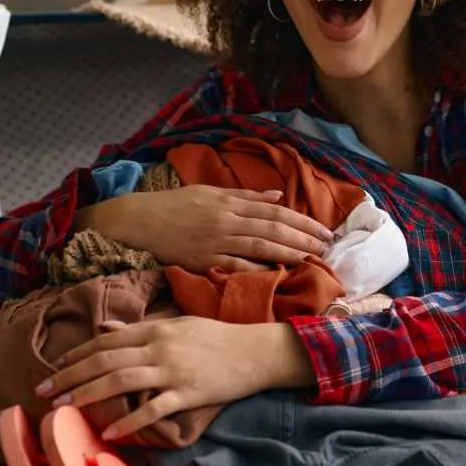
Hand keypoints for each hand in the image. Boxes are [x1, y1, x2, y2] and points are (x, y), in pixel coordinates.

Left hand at [36, 317, 315, 439]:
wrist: (256, 351)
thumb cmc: (218, 338)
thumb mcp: (178, 325)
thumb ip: (142, 329)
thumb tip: (108, 329)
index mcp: (156, 329)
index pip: (107, 341)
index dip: (78, 354)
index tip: (55, 368)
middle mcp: (159, 347)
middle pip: (106, 361)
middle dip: (71, 376)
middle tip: (44, 391)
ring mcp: (173, 371)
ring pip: (122, 381)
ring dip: (89, 394)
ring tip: (65, 408)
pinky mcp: (188, 393)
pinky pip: (153, 408)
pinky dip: (130, 420)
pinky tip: (110, 432)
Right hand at [75, 185, 333, 271]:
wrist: (137, 222)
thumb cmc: (173, 206)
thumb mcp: (209, 193)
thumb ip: (244, 195)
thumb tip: (277, 195)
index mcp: (230, 203)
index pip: (275, 211)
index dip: (302, 221)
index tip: (324, 230)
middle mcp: (227, 220)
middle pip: (273, 228)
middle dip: (303, 238)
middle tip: (327, 247)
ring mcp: (216, 241)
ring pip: (260, 246)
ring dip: (289, 253)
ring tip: (312, 259)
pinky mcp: (204, 260)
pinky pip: (236, 265)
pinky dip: (257, 268)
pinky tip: (277, 273)